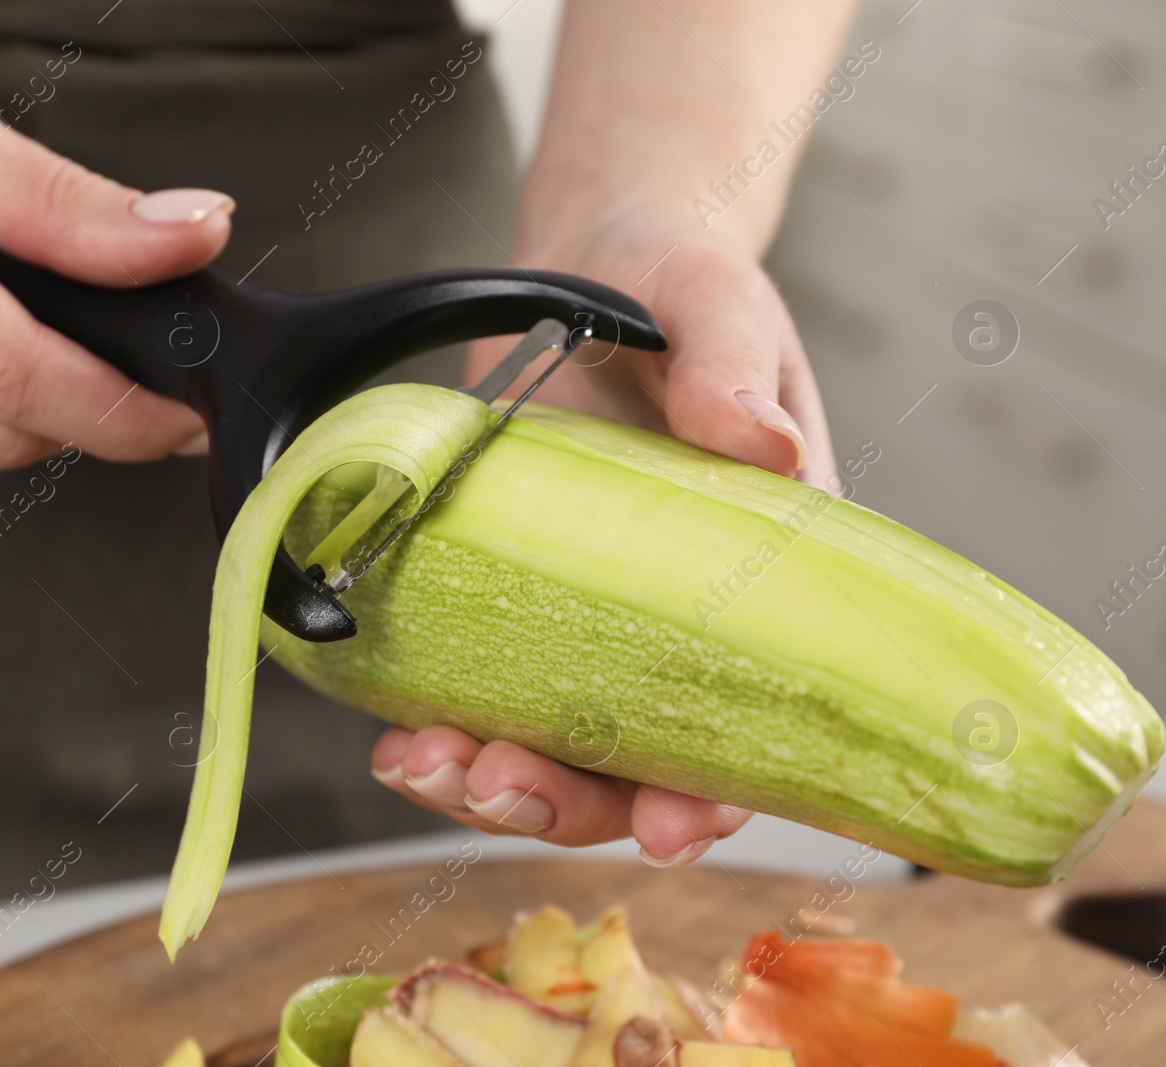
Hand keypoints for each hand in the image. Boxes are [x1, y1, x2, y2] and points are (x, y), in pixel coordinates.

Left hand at [370, 223, 835, 864]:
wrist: (602, 258)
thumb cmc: (685, 289)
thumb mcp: (721, 306)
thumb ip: (735, 368)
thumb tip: (769, 443)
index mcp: (759, 580)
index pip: (751, 722)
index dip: (714, 793)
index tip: (666, 827)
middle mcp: (671, 619)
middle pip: (631, 765)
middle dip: (563, 799)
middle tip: (495, 779)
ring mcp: (586, 614)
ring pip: (548, 747)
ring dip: (487, 781)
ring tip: (424, 761)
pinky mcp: (510, 590)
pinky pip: (479, 685)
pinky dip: (437, 724)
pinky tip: (396, 733)